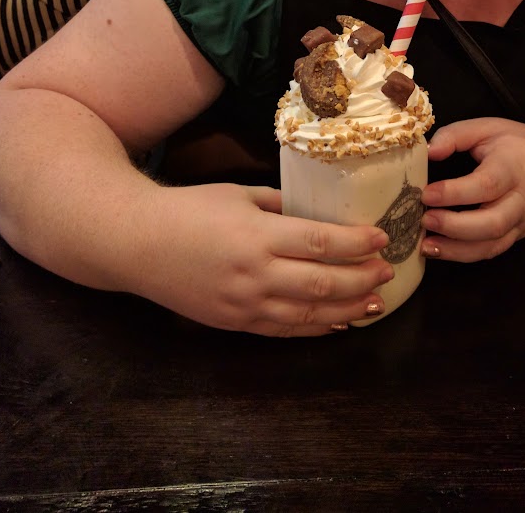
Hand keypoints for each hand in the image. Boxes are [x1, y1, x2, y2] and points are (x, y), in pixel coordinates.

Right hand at [134, 183, 393, 335]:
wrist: (137, 244)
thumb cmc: (189, 210)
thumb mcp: (239, 194)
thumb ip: (280, 206)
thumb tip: (317, 214)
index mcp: (258, 235)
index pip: (321, 242)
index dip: (357, 242)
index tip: (382, 237)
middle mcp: (256, 274)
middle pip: (323, 281)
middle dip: (361, 278)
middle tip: (387, 271)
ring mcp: (246, 304)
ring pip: (309, 312)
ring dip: (348, 308)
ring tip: (376, 302)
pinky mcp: (236, 323)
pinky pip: (285, 329)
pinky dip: (316, 326)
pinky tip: (338, 321)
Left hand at [421, 119, 524, 261]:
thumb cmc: (521, 146)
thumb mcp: (489, 128)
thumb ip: (456, 135)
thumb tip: (429, 152)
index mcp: (512, 169)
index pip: (486, 185)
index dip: (455, 192)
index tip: (427, 194)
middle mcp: (519, 200)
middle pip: (492, 223)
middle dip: (455, 226)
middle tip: (425, 220)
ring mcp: (520, 223)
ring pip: (492, 245)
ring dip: (456, 249)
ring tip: (425, 244)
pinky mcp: (516, 236)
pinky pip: (491, 251)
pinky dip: (463, 255)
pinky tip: (438, 250)